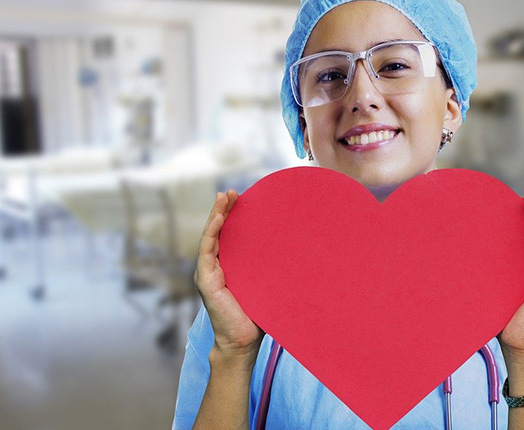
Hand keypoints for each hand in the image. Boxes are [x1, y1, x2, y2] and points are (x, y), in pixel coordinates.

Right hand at [194, 189, 262, 358]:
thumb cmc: (258, 316)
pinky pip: (207, 252)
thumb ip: (273, 271)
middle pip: (217, 232)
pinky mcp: (206, 282)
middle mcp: (215, 267)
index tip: (240, 198)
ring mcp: (208, 274)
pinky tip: (219, 219)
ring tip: (223, 197)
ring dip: (216, 216)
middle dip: (223, 210)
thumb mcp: (266, 286)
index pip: (228, 236)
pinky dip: (212, 234)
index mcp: (227, 267)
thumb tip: (305, 254)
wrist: (243, 342)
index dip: (231, 216)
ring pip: (210, 237)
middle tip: (231, 192)